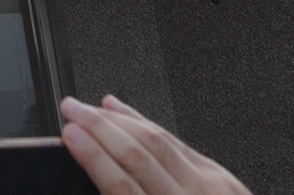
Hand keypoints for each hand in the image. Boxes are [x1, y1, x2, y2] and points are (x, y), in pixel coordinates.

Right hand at [60, 95, 249, 194]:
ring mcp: (211, 189)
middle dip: (99, 128)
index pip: (122, 187)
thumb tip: (94, 184)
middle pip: (138, 157)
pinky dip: (146, 124)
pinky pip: (177, 141)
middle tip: (72, 109)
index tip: (70, 136)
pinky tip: (125, 113)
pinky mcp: (223, 178)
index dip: (93, 158)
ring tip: (89, 107)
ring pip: (158, 142)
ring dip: (118, 120)